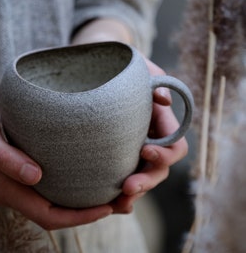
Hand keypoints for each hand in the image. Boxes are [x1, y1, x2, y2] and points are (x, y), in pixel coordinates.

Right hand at [0, 93, 112, 228]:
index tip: (106, 208)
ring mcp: (14, 180)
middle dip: (87, 211)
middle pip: (56, 212)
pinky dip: (67, 184)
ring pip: (52, 199)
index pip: (47, 215)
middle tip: (121, 201)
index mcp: (4, 188)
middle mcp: (12, 189)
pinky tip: (82, 172)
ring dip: (80, 199)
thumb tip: (36, 177)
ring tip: (110, 189)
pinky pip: (46, 184)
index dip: (78, 216)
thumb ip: (6, 158)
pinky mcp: (17, 167)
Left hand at [110, 59, 188, 212]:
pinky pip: (122, 179)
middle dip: (146, 181)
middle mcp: (150, 140)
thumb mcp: (139, 67)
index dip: (165, 153)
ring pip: (141, 179)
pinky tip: (108, 203)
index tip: (144, 150)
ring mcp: (133, 150)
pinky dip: (118, 194)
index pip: (175, 145)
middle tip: (127, 188)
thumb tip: (164, 100)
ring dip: (132, 195)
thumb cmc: (120, 67)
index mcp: (160, 122)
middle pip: (159, 169)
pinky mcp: (116, 156)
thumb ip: (154, 79)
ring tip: (116, 204)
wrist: (96, 70)